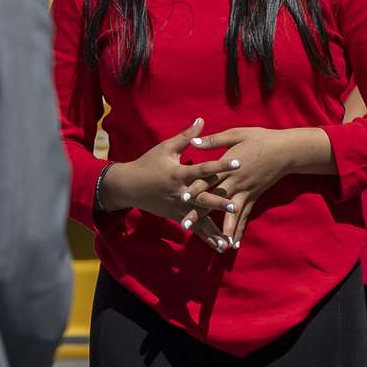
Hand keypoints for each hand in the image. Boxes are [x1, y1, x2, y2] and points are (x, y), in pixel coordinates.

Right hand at [100, 118, 239, 252]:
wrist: (128, 186)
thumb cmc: (148, 163)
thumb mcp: (166, 148)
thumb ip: (187, 136)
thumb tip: (202, 119)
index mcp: (178, 174)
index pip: (203, 170)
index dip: (220, 166)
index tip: (238, 164)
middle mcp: (179, 193)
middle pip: (202, 199)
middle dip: (219, 203)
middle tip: (235, 205)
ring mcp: (178, 207)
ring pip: (200, 219)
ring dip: (215, 229)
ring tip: (230, 240)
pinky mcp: (177, 216)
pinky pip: (195, 228)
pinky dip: (208, 238)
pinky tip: (221, 247)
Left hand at [180, 127, 296, 247]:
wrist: (285, 151)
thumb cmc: (259, 139)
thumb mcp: (235, 135)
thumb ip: (213, 141)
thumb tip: (193, 142)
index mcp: (228, 167)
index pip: (208, 179)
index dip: (195, 188)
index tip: (182, 197)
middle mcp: (236, 183)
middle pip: (214, 200)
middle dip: (199, 213)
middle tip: (185, 225)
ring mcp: (245, 193)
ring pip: (231, 214)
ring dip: (221, 229)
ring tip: (213, 244)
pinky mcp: (253, 198)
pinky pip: (244, 218)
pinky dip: (238, 231)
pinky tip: (233, 245)